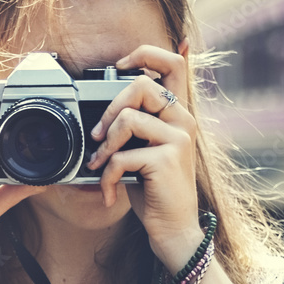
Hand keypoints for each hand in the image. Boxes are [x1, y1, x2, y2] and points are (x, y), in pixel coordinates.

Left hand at [86, 43, 202, 270]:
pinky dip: (108, 176)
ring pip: (128, 119)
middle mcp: (184, 120)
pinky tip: (111, 191)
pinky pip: (122, 156)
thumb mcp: (145, 150)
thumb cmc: (155, 189)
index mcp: (179, 113)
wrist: (174, 229)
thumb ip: (136, 125)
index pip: (174, 63)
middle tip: (99, 135)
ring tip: (101, 166)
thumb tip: (108, 109)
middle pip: (142, 84)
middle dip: (110, 108)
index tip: (120, 66)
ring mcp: (178, 139)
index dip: (145, 54)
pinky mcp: (167, 160)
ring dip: (105, 146)